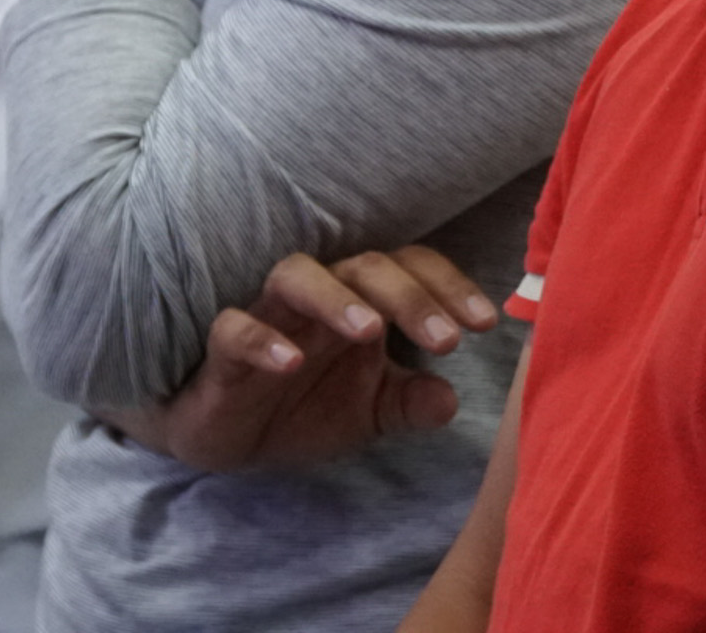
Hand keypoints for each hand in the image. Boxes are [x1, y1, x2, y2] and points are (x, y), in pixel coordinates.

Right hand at [99, 248, 498, 472]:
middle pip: (365, 266)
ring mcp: (268, 316)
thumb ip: (410, 403)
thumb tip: (452, 400)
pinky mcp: (221, 348)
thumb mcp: (369, 413)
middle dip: (410, 298)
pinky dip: (261, 339)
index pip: (411, 270)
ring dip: (337, 298)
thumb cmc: (304, 406)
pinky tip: (290, 363)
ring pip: (298, 275)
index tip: (485, 324)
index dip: (449, 288)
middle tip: (446, 340)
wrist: (228, 439)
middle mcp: (318, 298)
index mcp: (361, 302)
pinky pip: (234, 328)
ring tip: (371, 332)